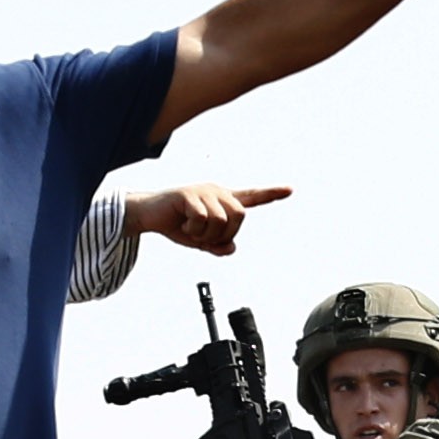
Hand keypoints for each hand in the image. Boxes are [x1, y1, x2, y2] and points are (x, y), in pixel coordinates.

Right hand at [133, 183, 292, 256]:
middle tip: (203, 237)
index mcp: (222, 201)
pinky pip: (202, 219)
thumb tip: (231, 249)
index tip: (290, 189)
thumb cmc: (175, 224)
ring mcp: (203, 192)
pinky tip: (182, 225)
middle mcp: (217, 192)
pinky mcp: (189, 195)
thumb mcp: (200, 240)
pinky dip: (193, 230)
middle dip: (224, 234)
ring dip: (205, 234)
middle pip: (239, 216)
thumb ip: (218, 246)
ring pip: (221, 220)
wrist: (148, 216)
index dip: (270, 194)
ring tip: (190, 230)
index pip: (251, 197)